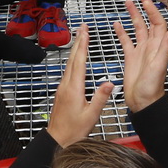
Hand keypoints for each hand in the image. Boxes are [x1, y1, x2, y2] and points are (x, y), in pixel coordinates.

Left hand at [46, 26, 113, 145]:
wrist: (57, 139)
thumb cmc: (74, 130)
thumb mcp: (91, 115)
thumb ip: (100, 98)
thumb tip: (110, 83)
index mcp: (74, 89)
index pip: (79, 62)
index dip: (83, 46)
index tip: (86, 32)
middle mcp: (66, 86)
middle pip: (73, 59)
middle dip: (79, 42)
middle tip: (83, 28)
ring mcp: (62, 88)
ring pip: (69, 64)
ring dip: (75, 50)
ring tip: (81, 38)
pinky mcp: (61, 92)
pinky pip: (68, 71)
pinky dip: (73, 61)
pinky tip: (76, 60)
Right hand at [114, 0, 167, 112]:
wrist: (143, 101)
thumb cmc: (153, 87)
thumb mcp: (160, 66)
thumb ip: (165, 49)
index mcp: (159, 46)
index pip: (158, 23)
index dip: (153, 10)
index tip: (147, 0)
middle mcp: (150, 46)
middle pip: (148, 22)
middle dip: (144, 8)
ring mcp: (140, 51)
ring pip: (137, 29)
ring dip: (133, 16)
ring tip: (127, 4)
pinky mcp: (131, 57)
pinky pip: (126, 41)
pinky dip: (122, 32)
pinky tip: (117, 24)